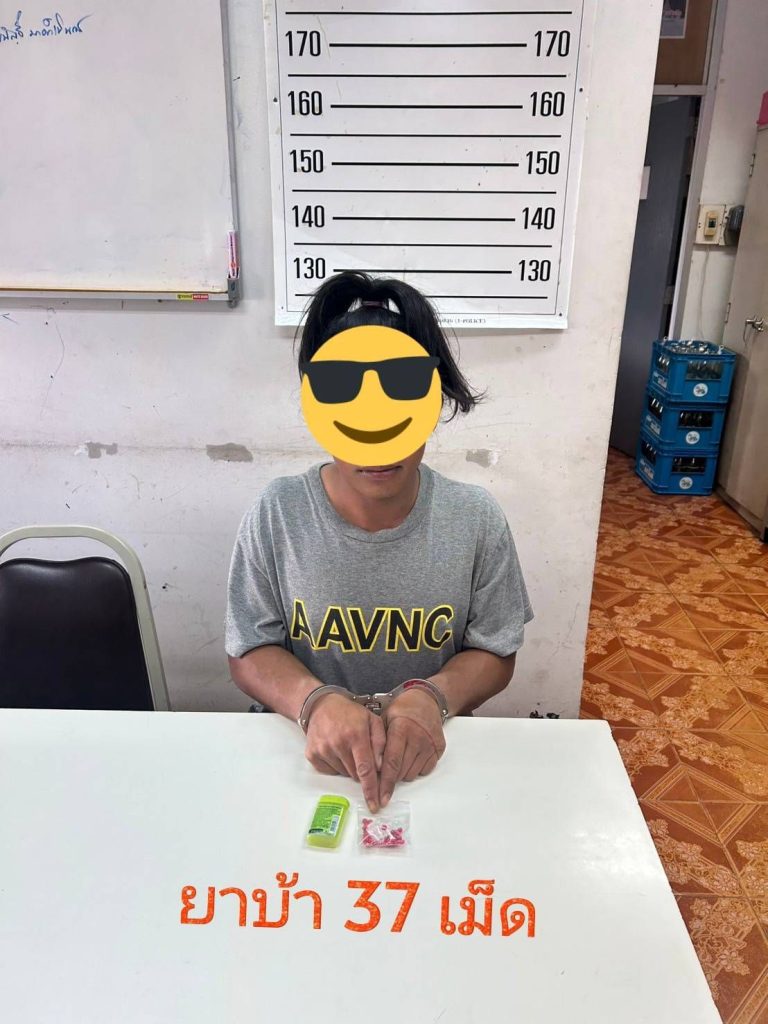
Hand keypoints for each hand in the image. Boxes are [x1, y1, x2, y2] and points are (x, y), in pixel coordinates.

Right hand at [305, 694, 385, 810]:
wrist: (321, 705)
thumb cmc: (350, 713)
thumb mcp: (372, 720)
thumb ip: (381, 743)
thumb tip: (381, 767)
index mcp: (356, 735)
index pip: (366, 769)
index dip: (371, 789)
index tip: (376, 804)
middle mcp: (337, 744)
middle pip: (355, 774)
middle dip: (362, 770)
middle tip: (360, 753)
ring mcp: (323, 750)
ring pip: (343, 774)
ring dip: (349, 767)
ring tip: (346, 747)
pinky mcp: (312, 755)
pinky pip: (330, 771)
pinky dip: (336, 765)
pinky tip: (336, 750)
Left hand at [380, 689, 445, 806]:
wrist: (426, 700)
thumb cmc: (402, 710)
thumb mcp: (385, 719)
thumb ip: (378, 742)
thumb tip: (370, 768)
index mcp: (401, 729)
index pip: (391, 763)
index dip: (385, 783)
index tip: (380, 798)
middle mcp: (418, 737)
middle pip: (401, 771)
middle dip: (390, 777)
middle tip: (383, 772)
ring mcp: (430, 744)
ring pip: (412, 774)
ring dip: (402, 772)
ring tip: (399, 757)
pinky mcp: (438, 749)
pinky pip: (424, 770)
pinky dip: (415, 769)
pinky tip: (411, 756)